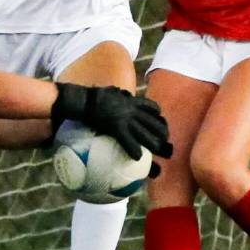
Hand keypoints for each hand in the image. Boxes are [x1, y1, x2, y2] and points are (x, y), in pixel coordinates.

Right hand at [51, 84, 172, 160]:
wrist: (84, 100)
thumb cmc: (95, 96)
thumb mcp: (112, 91)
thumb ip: (120, 94)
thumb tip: (121, 93)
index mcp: (132, 101)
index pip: (152, 107)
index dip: (159, 116)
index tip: (161, 122)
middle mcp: (132, 110)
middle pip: (154, 122)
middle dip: (163, 134)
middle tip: (165, 143)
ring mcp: (125, 119)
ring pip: (145, 134)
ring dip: (153, 145)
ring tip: (157, 153)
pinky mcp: (116, 127)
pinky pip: (129, 141)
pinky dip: (134, 150)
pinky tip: (137, 158)